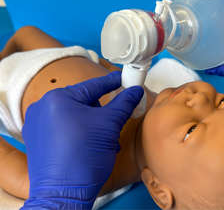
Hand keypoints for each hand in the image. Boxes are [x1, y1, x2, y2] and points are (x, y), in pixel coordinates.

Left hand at [21, 71, 142, 208]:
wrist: (64, 194)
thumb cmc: (82, 160)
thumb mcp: (110, 125)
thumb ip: (123, 103)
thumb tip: (134, 92)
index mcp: (57, 99)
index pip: (93, 85)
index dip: (112, 82)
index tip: (124, 79)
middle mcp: (43, 108)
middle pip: (83, 101)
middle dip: (102, 112)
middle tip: (112, 123)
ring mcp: (38, 125)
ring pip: (75, 115)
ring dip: (93, 124)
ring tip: (103, 141)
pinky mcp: (38, 140)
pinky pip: (64, 127)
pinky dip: (80, 132)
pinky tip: (90, 146)